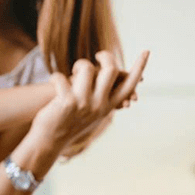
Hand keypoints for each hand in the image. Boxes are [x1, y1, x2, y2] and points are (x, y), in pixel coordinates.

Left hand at [32, 50, 149, 154]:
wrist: (48, 142)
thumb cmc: (67, 124)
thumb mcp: (90, 114)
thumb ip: (101, 99)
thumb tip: (111, 79)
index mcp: (107, 107)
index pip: (129, 85)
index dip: (139, 67)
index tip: (146, 51)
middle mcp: (99, 105)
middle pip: (111, 70)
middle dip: (105, 56)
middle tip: (97, 56)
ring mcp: (84, 104)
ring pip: (87, 68)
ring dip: (79, 65)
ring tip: (73, 73)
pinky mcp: (67, 102)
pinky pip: (62, 77)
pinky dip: (56, 76)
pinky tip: (54, 81)